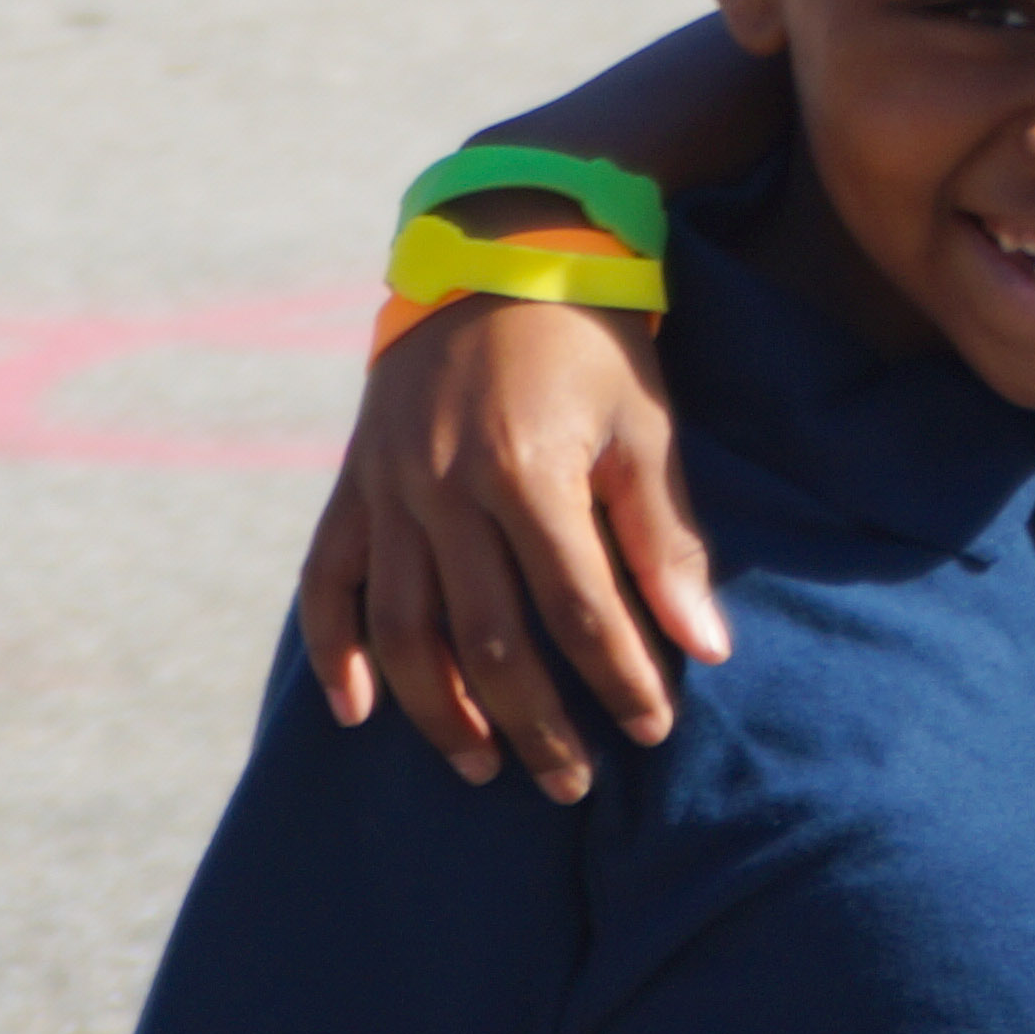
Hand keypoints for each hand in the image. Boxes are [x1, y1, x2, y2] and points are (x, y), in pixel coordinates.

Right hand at [295, 295, 722, 800]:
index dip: (619, 678)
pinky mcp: (352, 484)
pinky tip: (360, 712)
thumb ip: (668, 539)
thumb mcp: (646, 427)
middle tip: (572, 783)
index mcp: (528, 470)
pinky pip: (326, 582)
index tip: (655, 728)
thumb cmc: (592, 344)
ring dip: (442, 711)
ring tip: (484, 767)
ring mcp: (387, 488)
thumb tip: (708, 647)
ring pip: (404, 629)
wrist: (498, 250)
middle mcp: (445, 487)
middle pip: (489, 639)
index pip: (578, 609)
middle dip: (536, 724)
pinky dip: (336, 651)